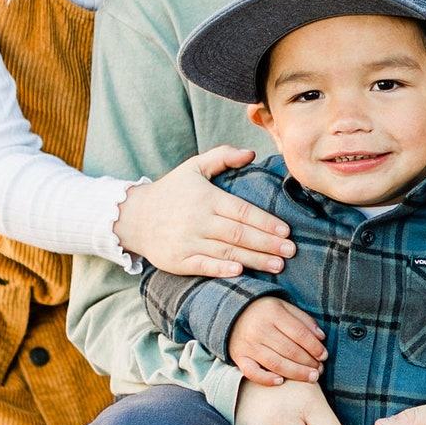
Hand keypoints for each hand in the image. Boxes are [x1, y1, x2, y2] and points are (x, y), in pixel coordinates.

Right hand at [113, 148, 293, 277]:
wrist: (134, 217)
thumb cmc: (171, 191)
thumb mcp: (194, 167)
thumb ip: (222, 156)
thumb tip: (250, 153)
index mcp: (206, 198)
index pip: (242, 211)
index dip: (266, 222)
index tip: (286, 231)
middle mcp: (198, 220)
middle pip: (238, 233)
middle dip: (268, 243)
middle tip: (291, 251)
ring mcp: (187, 241)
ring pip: (226, 251)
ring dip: (254, 259)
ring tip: (278, 265)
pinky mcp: (178, 260)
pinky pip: (203, 266)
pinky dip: (222, 269)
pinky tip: (241, 271)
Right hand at [229, 296, 327, 386]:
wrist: (232, 312)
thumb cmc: (265, 311)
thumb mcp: (284, 307)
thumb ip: (303, 320)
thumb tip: (321, 338)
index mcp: (273, 313)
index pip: (299, 333)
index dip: (314, 346)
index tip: (324, 355)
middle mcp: (259, 329)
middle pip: (289, 350)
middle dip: (309, 362)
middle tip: (320, 370)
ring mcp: (248, 345)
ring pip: (276, 363)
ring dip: (296, 373)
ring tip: (312, 378)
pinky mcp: (239, 357)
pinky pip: (252, 372)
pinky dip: (266, 379)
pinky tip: (281, 382)